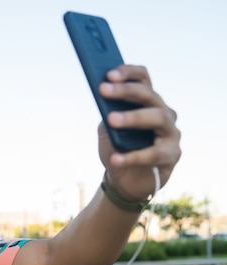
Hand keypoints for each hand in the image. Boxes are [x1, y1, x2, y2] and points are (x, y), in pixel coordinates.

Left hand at [97, 64, 180, 200]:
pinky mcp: (173, 155)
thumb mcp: (108, 129)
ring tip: (111, 120)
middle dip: (126, 91)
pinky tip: (115, 159)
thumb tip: (105, 101)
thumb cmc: (117, 149)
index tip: (108, 74)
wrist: (124, 180)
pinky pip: (155, 153)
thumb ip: (108, 114)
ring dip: (134, 117)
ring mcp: (172, 133)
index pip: (143, 78)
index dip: (128, 73)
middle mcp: (164, 112)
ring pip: (160, 117)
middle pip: (150, 95)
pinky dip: (133, 156)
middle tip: (103, 90)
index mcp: (148, 102)